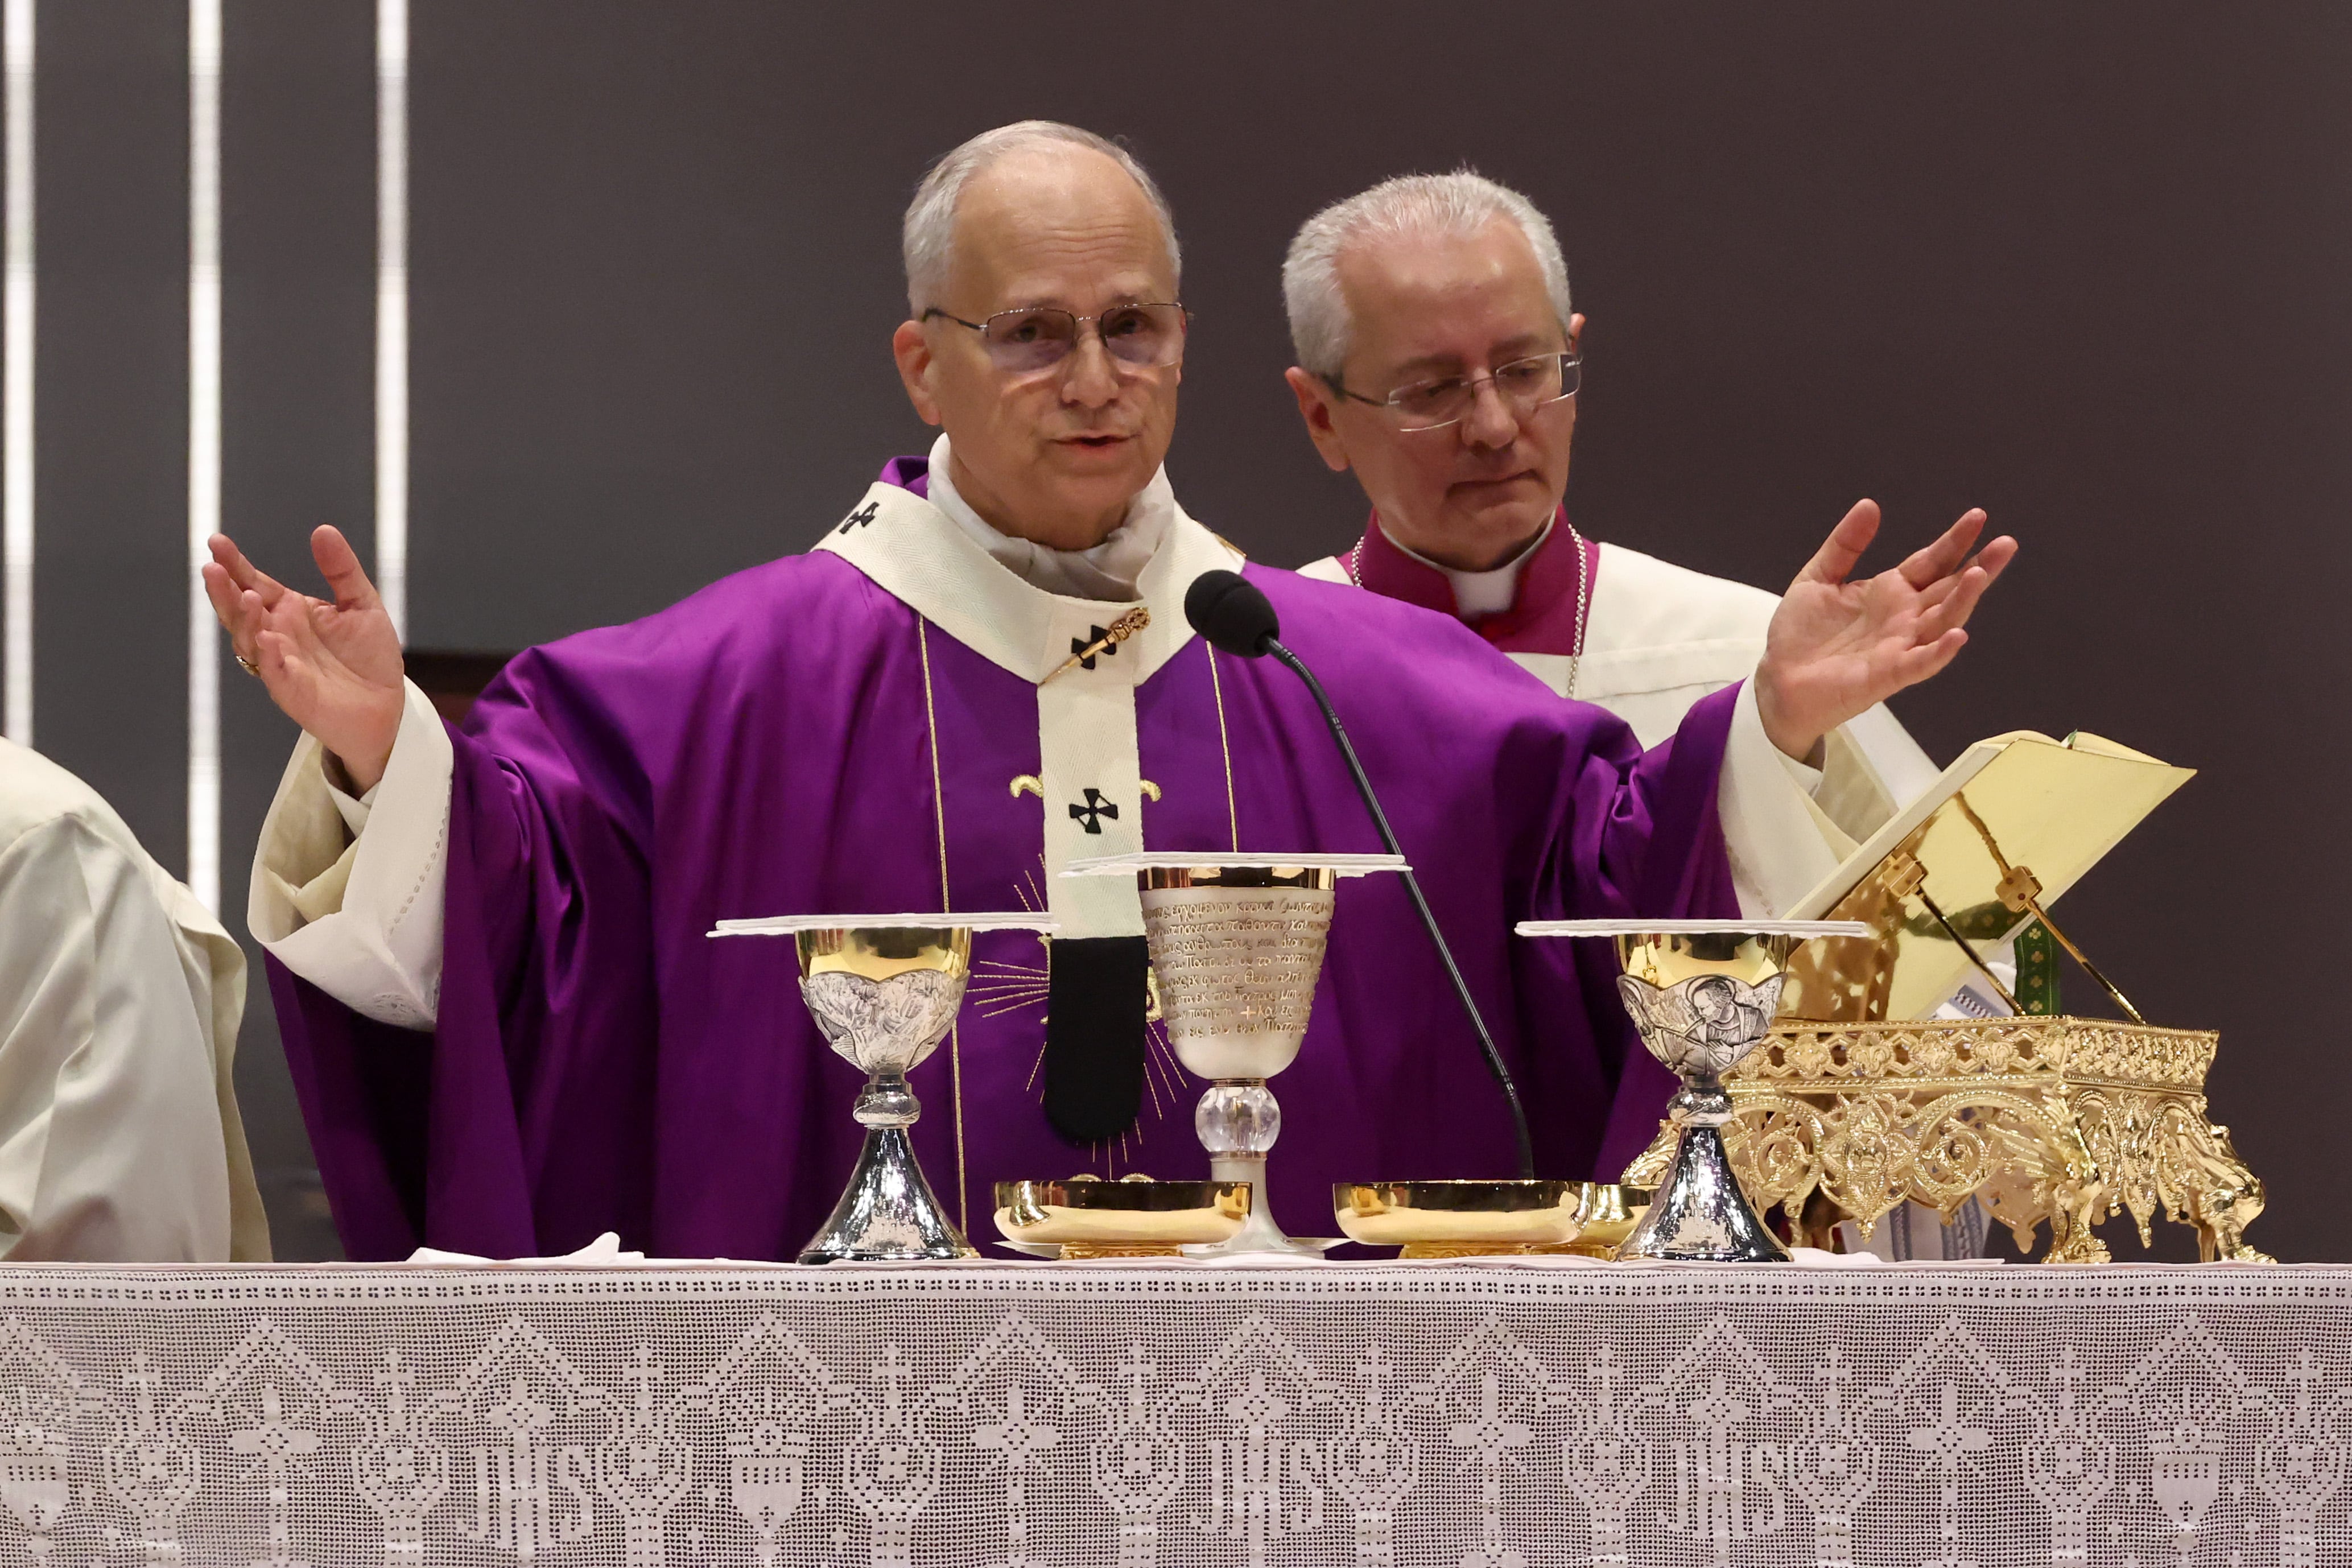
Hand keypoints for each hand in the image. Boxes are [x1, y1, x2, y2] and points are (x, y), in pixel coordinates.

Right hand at [201, 527, 405, 790]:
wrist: (387, 705)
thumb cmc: (369, 656)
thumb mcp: (362, 603)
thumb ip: (342, 569)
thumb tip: (323, 529)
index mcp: (289, 611)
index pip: (254, 582)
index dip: (236, 564)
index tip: (217, 542)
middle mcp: (277, 634)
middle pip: (240, 609)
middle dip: (224, 590)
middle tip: (212, 568)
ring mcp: (280, 663)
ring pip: (249, 639)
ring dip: (244, 619)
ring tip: (247, 597)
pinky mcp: (292, 690)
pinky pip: (273, 671)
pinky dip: (268, 655)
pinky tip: (268, 638)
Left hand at [1755, 501, 2016, 760]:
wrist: (1778, 678)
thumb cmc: (1800, 634)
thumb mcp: (1818, 578)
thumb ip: (1845, 544)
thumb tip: (1869, 505)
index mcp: (1890, 592)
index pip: (1932, 562)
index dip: (1954, 541)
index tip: (1978, 517)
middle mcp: (1904, 618)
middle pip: (1950, 589)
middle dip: (1979, 565)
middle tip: (2006, 543)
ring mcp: (1900, 646)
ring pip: (1942, 621)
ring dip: (1963, 600)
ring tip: (1980, 573)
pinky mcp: (1887, 675)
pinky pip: (1920, 663)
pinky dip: (1940, 651)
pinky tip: (1958, 635)